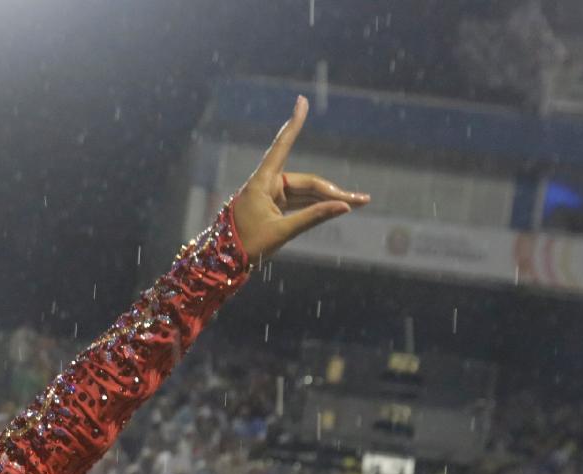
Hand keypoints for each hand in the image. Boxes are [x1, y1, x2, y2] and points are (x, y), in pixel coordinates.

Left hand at [228, 96, 369, 262]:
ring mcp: (270, 195)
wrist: (221, 264)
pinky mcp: (273, 206)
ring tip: (357, 203)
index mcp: (261, 183)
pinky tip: (339, 207)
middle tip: (361, 201)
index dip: (294, 124)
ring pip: (305, 193)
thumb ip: (313, 218)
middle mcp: (266, 185)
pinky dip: (317, 206)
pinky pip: (299, 202)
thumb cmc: (246, 247)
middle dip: (332, 192)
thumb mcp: (281, 232)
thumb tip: (344, 206)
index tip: (301, 101)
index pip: (282, 147)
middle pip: (306, 183)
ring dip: (329, 199)